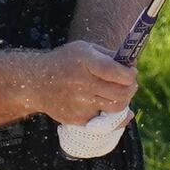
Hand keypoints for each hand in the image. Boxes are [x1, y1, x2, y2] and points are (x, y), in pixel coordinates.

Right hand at [21, 40, 137, 125]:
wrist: (36, 83)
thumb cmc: (65, 62)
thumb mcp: (84, 49)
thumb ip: (109, 56)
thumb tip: (133, 64)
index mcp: (85, 62)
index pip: (118, 73)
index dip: (130, 74)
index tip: (130, 72)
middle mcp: (82, 84)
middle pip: (122, 93)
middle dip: (131, 89)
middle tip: (128, 85)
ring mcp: (80, 104)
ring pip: (117, 109)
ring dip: (123, 101)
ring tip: (117, 94)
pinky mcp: (78, 119)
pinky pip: (104, 121)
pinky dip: (109, 113)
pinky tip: (104, 104)